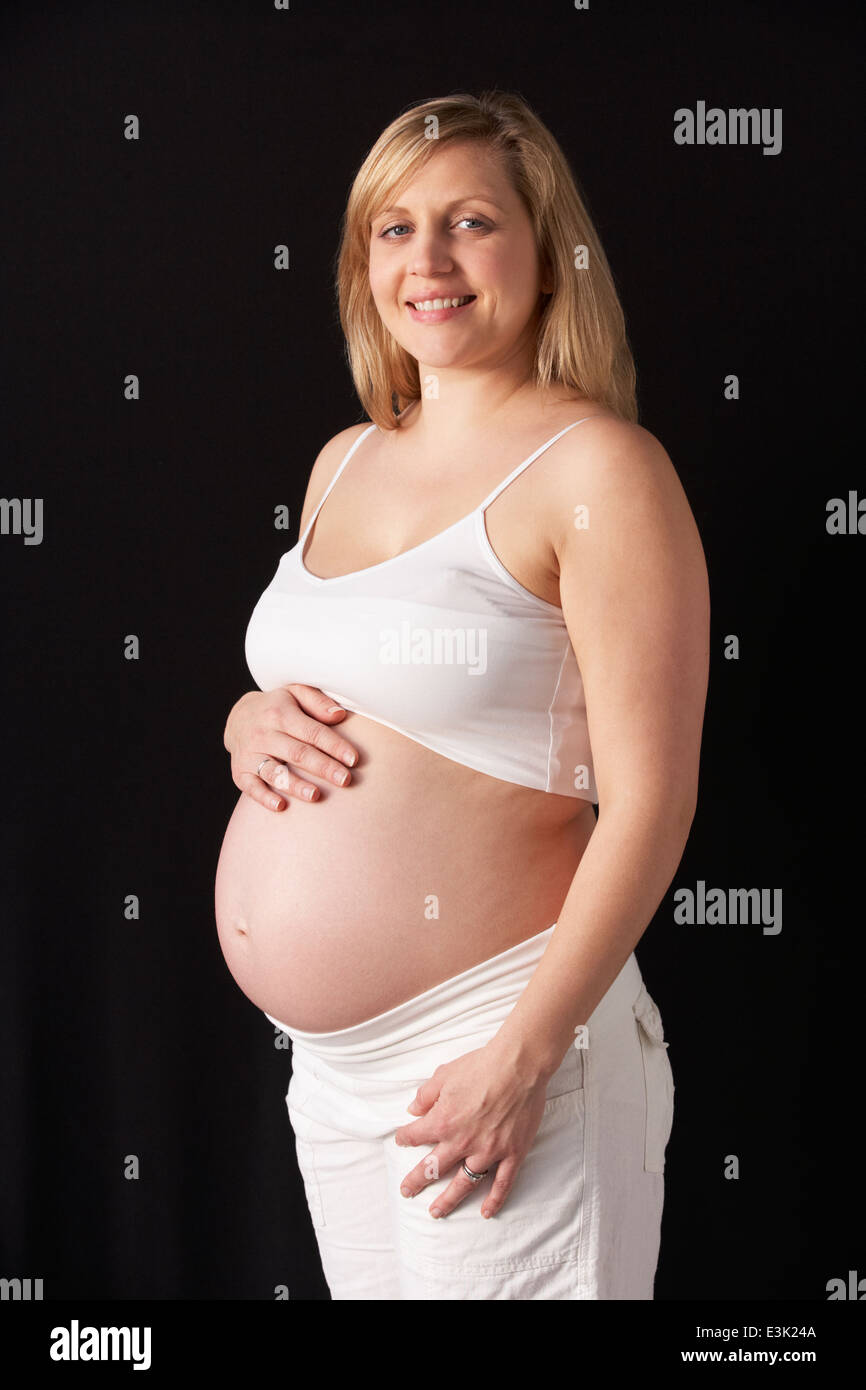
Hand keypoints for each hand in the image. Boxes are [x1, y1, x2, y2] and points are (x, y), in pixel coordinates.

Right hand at [223, 685, 359, 810]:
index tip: (353, 760)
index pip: (312, 732)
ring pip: (274, 772)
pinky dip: (264, 797)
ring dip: (295, 785)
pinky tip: (281, 806)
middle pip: (297, 753)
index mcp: (280, 714)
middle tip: (345, 780)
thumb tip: (340, 715)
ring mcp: (250, 755)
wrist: (238, 718)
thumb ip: (318, 701)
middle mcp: (263, 734)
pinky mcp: (240, 772)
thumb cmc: (278, 707)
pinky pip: (251, 787)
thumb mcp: (295, 693)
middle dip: (322, 767)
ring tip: (315, 795)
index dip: (334, 746)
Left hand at [393, 1038, 551, 1219]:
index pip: (416, 1136)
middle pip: (434, 1168)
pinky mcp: (512, 1153)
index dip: (406, 1138)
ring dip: (448, 1200)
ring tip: (436, 1212)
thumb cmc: (482, 1066)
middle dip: (417, 1180)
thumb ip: (426, 1095)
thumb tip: (413, 1109)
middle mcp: (462, 1142)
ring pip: (464, 1183)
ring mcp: (489, 1151)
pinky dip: (494, 1200)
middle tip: (406, 1191)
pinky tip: (485, 1212)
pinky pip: (502, 1183)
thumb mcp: (444, 1074)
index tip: (401, 1140)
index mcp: (443, 1121)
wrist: (519, 1066)